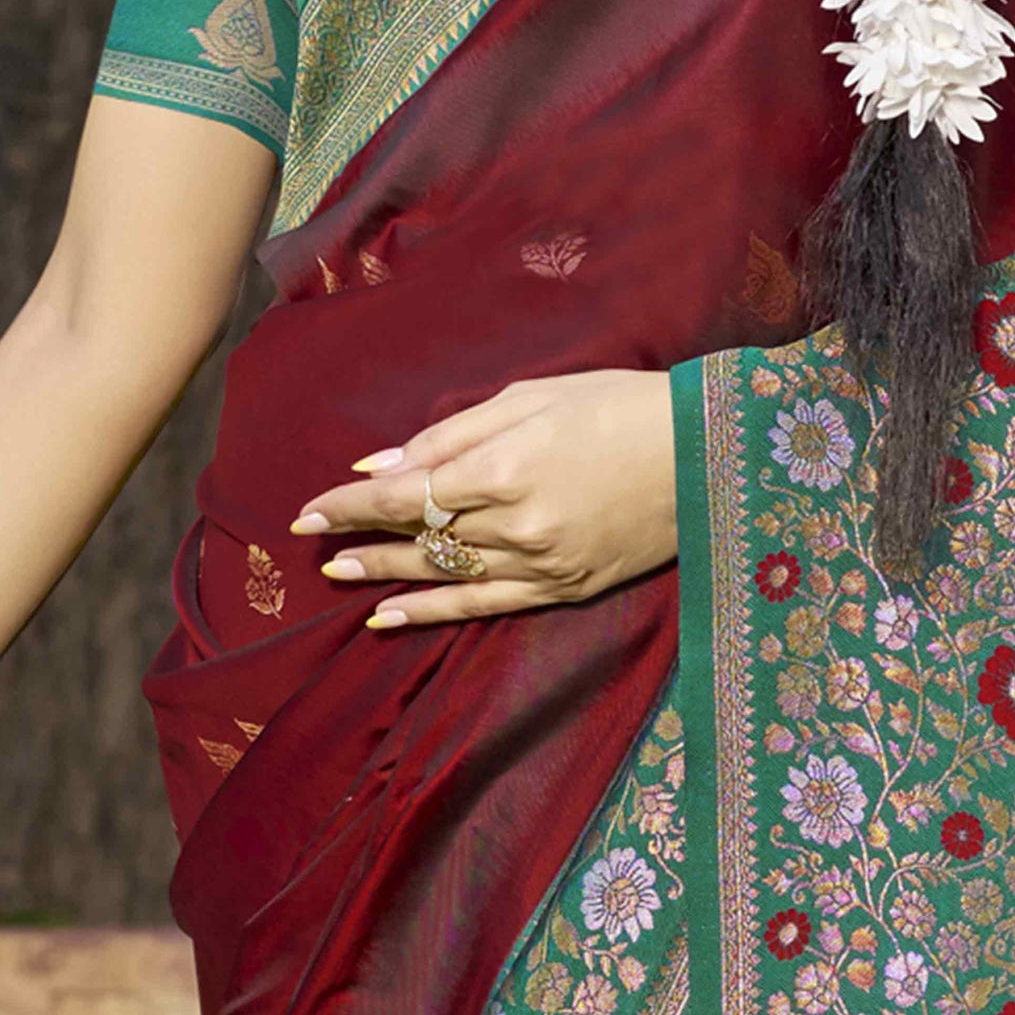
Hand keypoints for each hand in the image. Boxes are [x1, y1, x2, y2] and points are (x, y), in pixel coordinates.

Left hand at [292, 369, 676, 628]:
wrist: (707, 455)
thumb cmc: (618, 406)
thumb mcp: (531, 397)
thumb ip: (451, 433)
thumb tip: (381, 464)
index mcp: (503, 466)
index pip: (403, 495)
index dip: (349, 507)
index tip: (308, 512)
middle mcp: (515, 524)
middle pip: (417, 537)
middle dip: (360, 541)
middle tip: (314, 546)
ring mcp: (541, 563)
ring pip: (444, 574)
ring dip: (386, 576)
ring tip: (341, 575)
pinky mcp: (564, 588)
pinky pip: (484, 606)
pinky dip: (433, 612)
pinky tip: (391, 616)